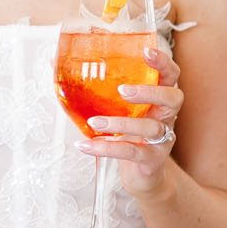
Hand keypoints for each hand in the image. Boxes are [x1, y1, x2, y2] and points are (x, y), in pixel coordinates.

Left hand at [84, 40, 180, 198]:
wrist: (140, 175)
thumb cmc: (126, 134)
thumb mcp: (115, 109)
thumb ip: (93, 87)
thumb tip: (54, 61)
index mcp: (159, 97)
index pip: (171, 75)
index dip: (162, 62)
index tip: (146, 52)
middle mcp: (166, 116)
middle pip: (172, 98)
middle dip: (148, 92)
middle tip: (122, 90)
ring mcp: (162, 139)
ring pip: (150, 128)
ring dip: (121, 124)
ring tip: (95, 122)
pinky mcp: (152, 160)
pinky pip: (131, 152)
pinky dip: (107, 148)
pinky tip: (85, 146)